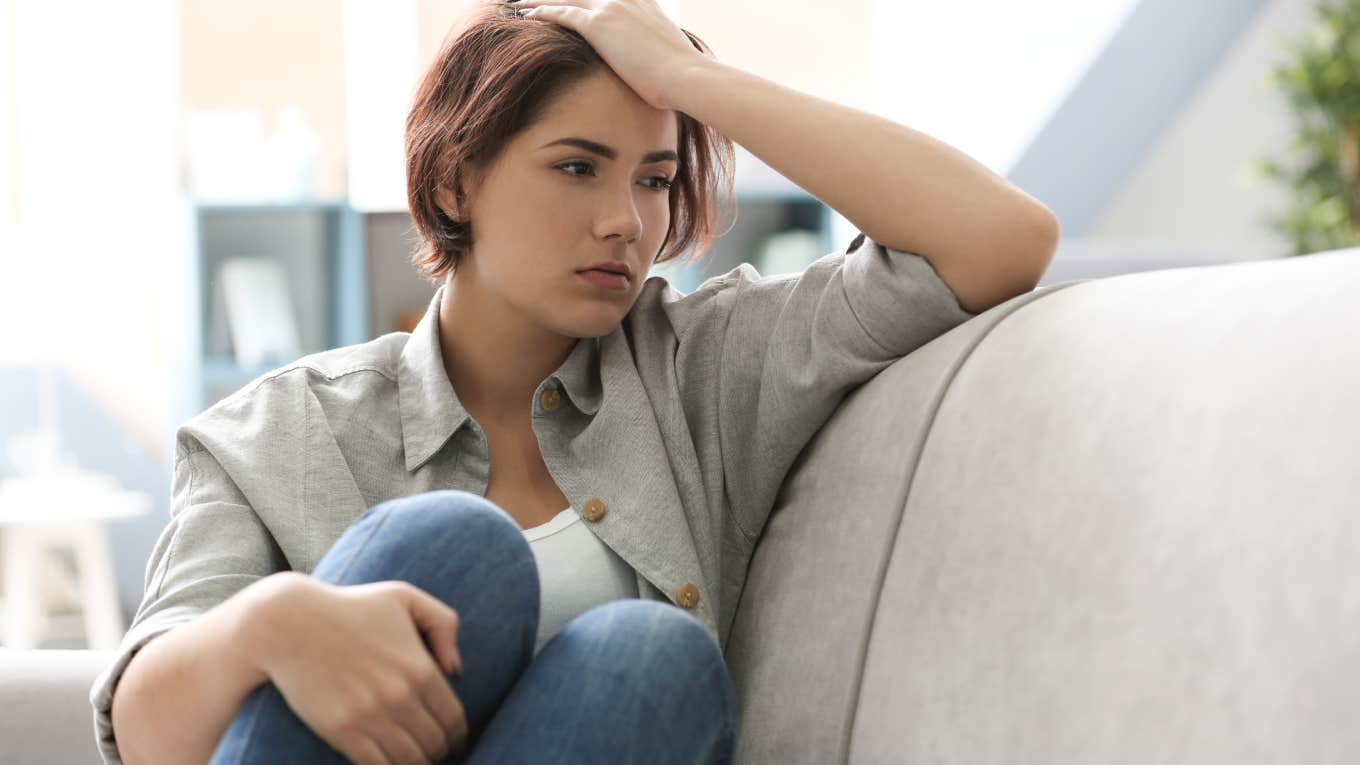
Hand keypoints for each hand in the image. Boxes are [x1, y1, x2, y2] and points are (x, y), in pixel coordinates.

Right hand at [242, 573, 467, 764]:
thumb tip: (455, 670)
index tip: (453, 740)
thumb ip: (443, 625)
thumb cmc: (349, 606)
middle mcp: (400, 697)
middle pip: (434, 745)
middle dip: (439, 752)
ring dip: (415, 764)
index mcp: (421, 668)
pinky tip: (388, 762)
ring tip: (412, 759)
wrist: (288, 623)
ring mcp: (369, 717)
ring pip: (408, 761)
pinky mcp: (340, 731)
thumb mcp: (404, 597)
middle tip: (434, 752)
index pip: (454, 719)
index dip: (458, 735)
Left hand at [503, 0, 706, 108]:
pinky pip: (562, 14)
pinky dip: (543, 12)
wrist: (685, 75)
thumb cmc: (681, 76)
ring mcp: (611, 8)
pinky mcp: (599, 25)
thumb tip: (653, 68)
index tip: (573, 0)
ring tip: (523, 3)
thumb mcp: (667, 55)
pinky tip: (529, 15)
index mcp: (643, 2)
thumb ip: (653, 51)